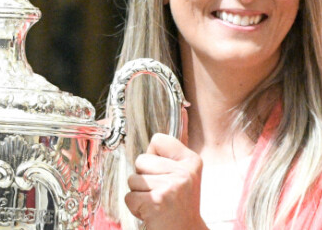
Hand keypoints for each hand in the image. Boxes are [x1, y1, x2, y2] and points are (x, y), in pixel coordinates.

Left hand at [124, 114, 207, 229]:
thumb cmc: (180, 205)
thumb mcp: (185, 173)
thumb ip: (177, 146)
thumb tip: (183, 108)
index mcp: (191, 160)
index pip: (157, 139)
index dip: (154, 157)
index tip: (165, 174)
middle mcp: (183, 172)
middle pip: (142, 159)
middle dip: (145, 177)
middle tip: (160, 193)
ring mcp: (171, 187)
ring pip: (134, 178)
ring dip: (139, 193)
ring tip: (155, 203)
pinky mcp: (156, 202)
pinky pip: (130, 196)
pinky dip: (135, 207)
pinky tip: (151, 213)